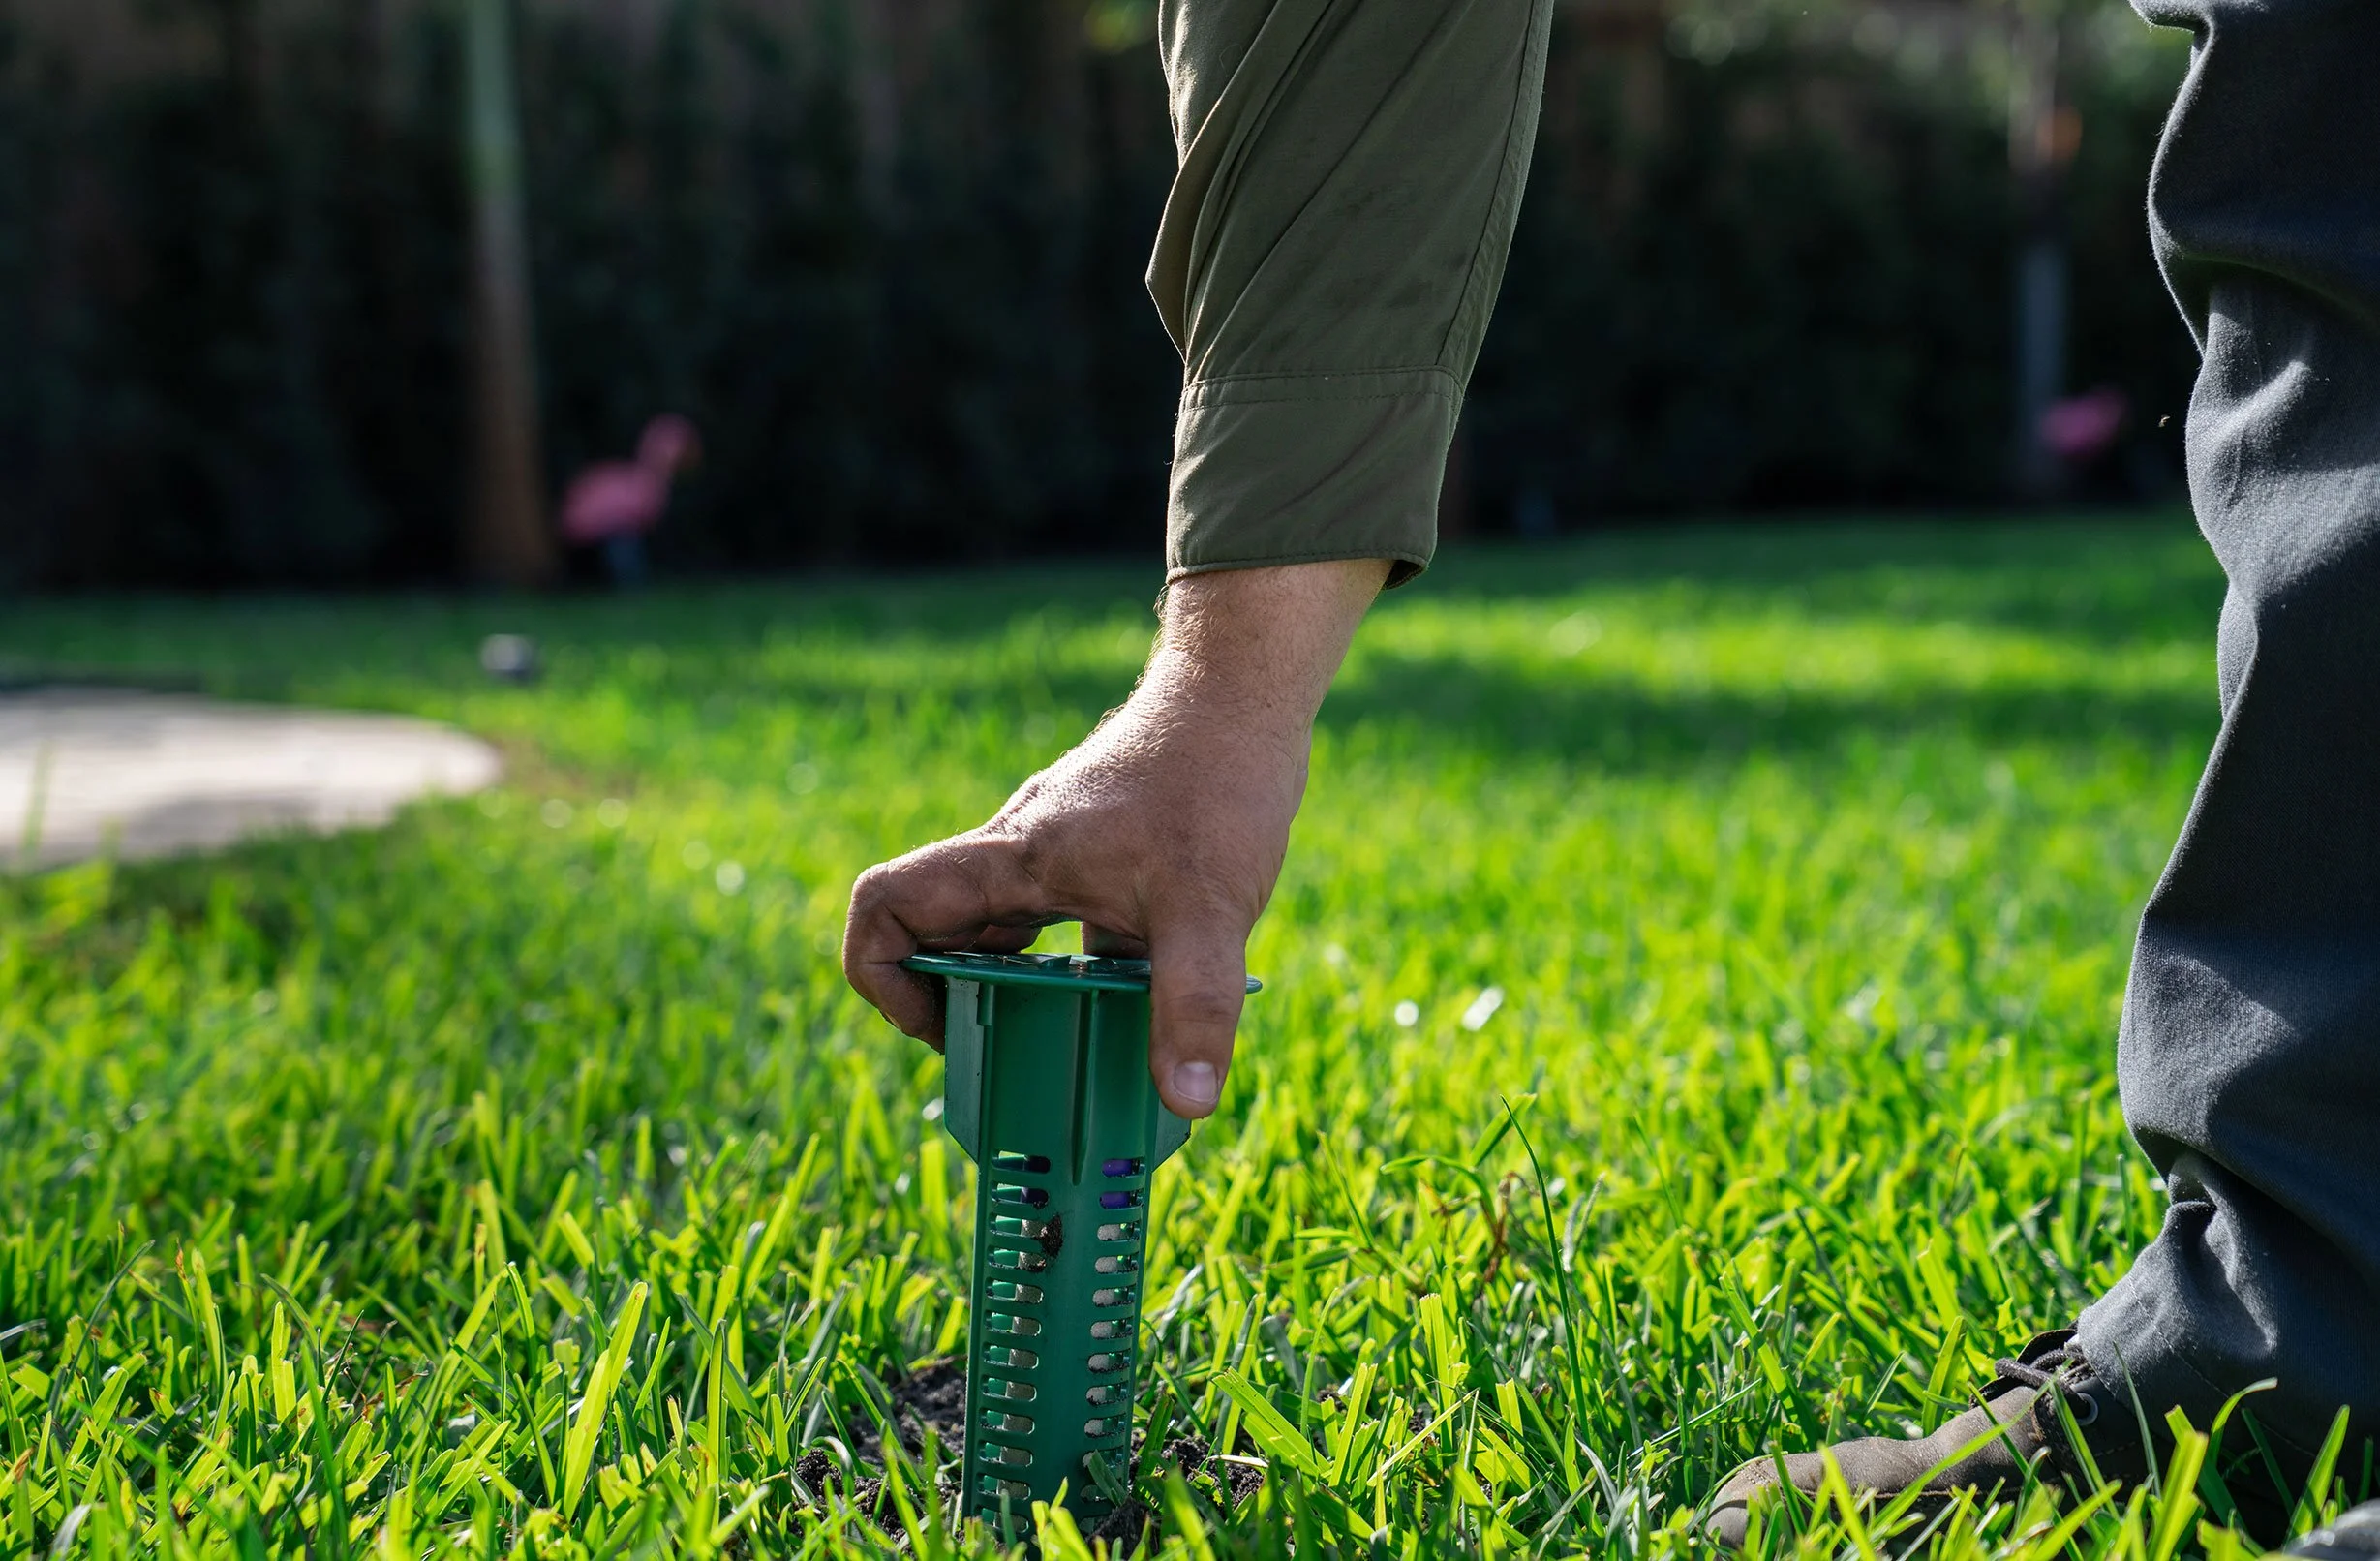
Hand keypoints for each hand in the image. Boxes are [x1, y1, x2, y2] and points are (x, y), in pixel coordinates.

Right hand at [843, 559, 1388, 1116]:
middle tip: (1015, 1059)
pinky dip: (1085, 972)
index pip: (886, 906)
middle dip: (959, 1004)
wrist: (1248, 691)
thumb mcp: (1209, 906)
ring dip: (1023, 992)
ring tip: (1076, 1049)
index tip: (944, 1027)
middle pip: (940, 932)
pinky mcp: (1104, 854)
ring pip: (1007, 933)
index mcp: (1013, 858)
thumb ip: (1194, 1004)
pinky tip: (1144, 1003)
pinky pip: (1065, 926)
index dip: (884, 976)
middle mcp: (1021, 854)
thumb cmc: (1217, 778)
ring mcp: (1061, 852)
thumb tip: (1188, 1104)